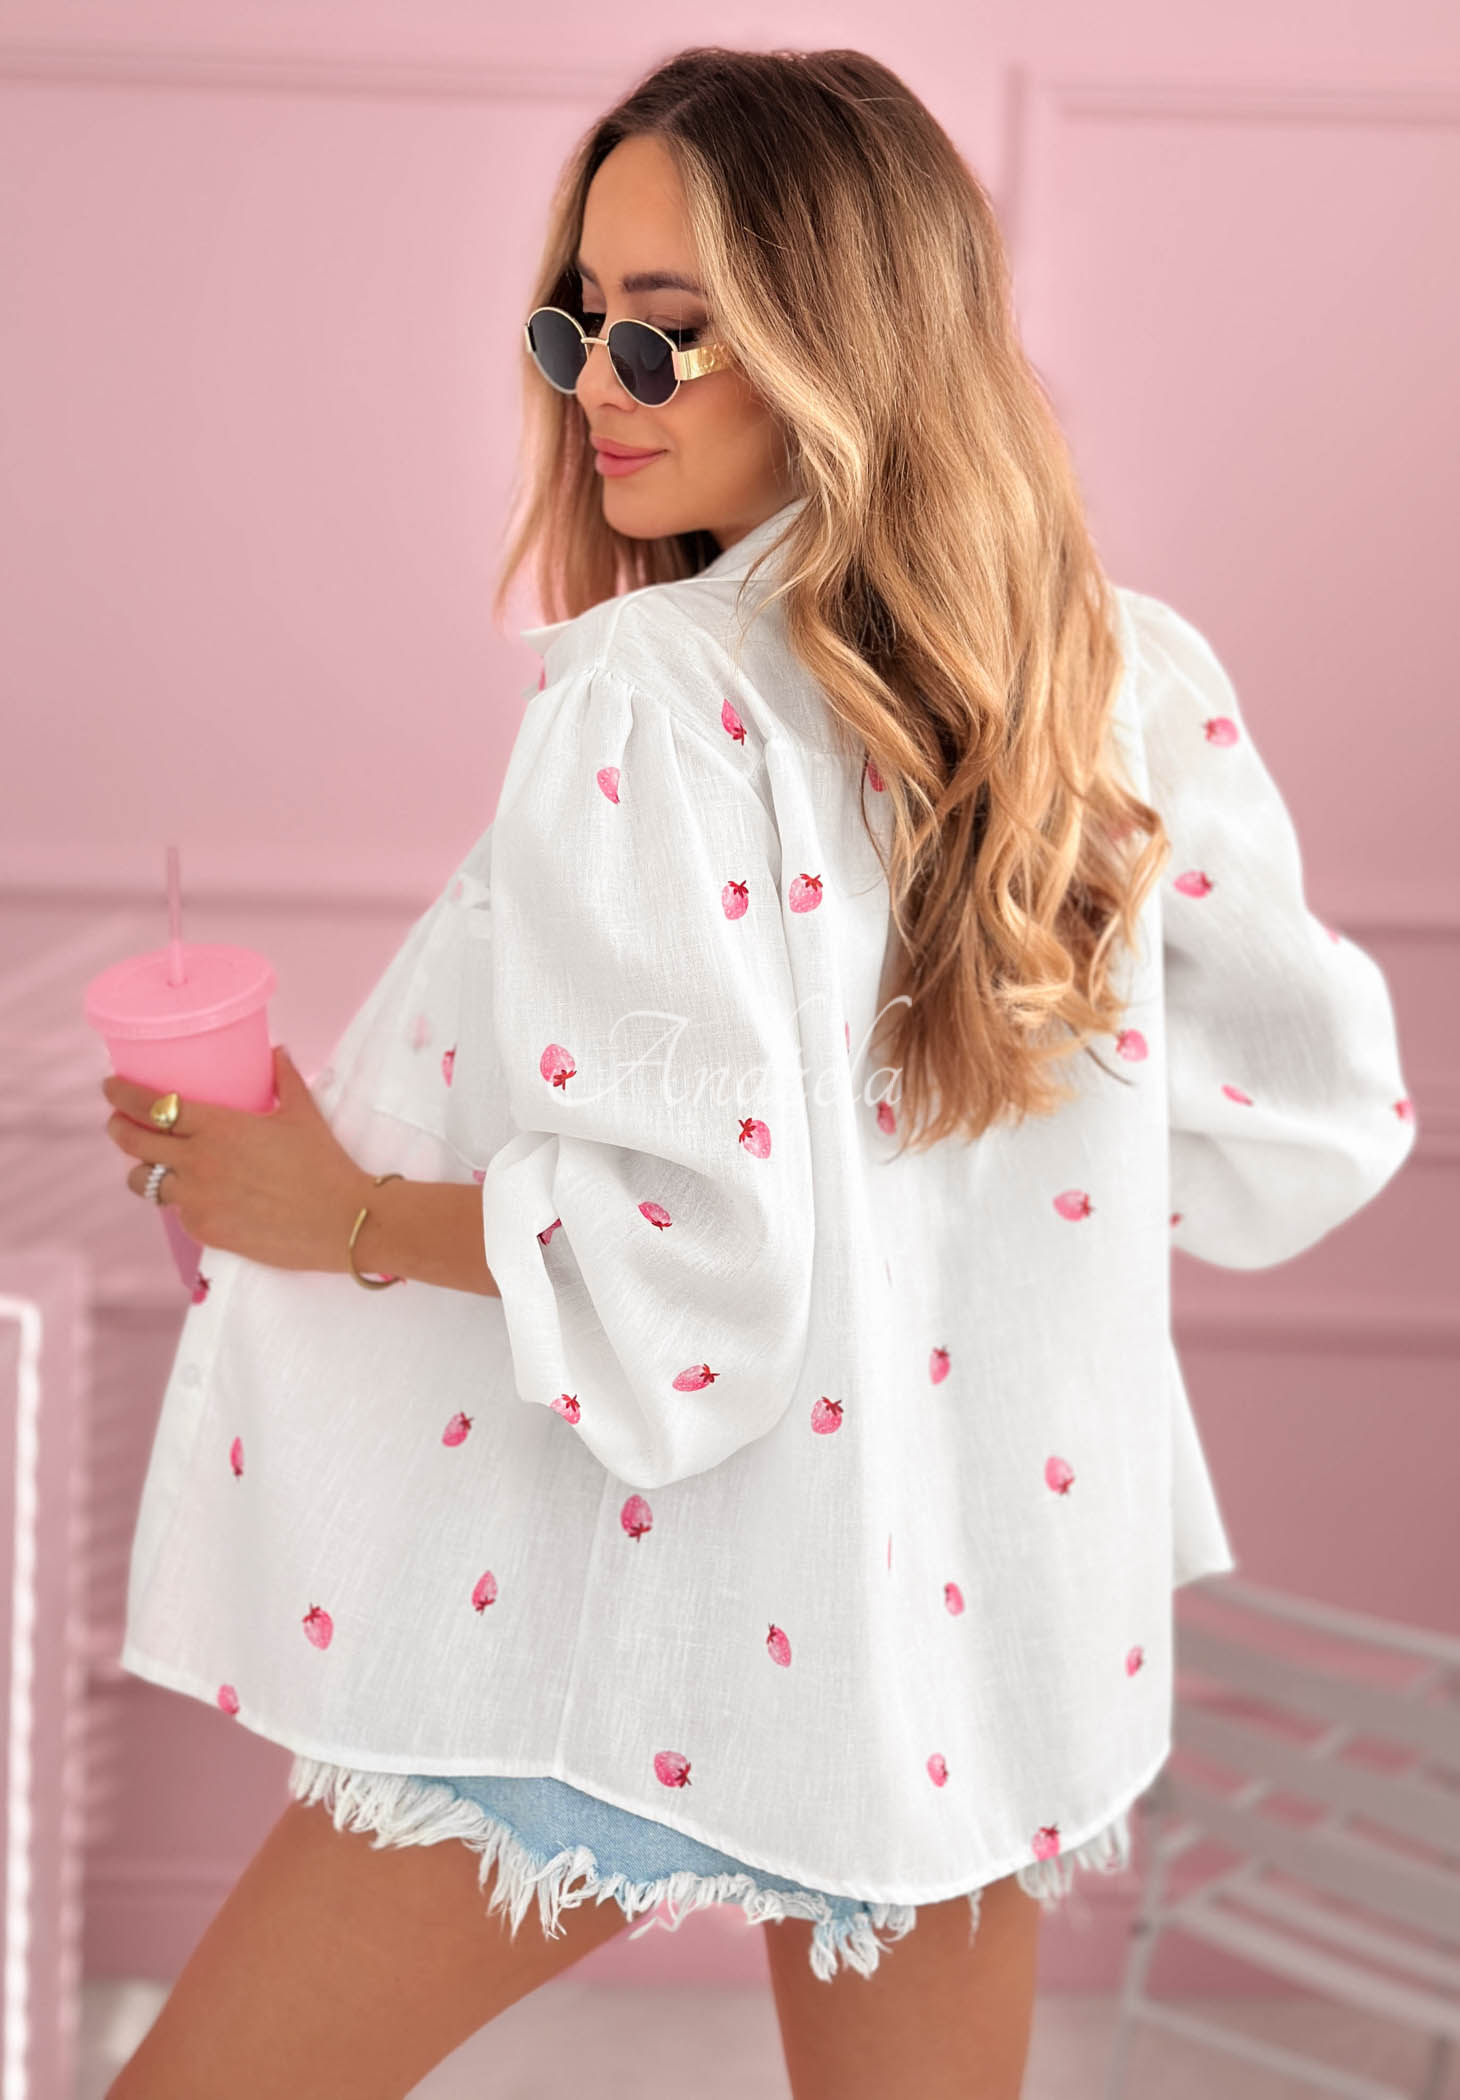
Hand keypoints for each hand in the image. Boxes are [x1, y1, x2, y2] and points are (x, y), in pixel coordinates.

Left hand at [101, 1046, 372, 1274]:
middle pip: (133, 1143)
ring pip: (143, 1183)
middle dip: (118, 1127)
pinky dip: (179, 1201)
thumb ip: (285, 1080)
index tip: (110, 1087)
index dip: (122, 1095)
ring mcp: (197, 1200)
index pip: (152, 1106)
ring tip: (150, 1165)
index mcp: (218, 1127)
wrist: (340, 1222)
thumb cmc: (324, 1164)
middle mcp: (198, 1163)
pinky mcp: (205, 1231)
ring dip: (141, 1170)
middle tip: (119, 1122)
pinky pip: (176, 1213)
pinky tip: (193, 1196)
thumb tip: (276, 1053)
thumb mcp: (304, 1114)